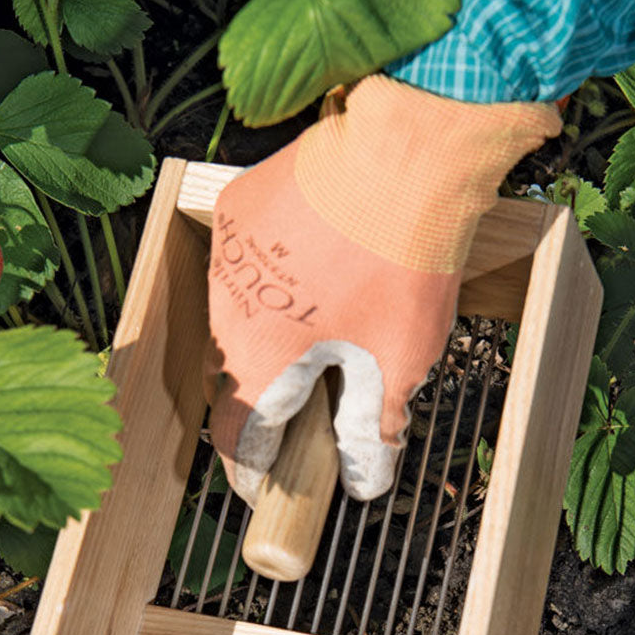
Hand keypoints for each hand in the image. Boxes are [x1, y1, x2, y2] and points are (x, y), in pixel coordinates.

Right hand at [204, 75, 560, 505]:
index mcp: (257, 355)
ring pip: (232, 320)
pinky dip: (269, 288)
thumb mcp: (399, 359)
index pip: (236, 434)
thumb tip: (368, 482)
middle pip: (229, 379)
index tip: (265, 489)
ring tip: (312, 351)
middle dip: (258, 408)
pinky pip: (244, 266)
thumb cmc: (403, 256)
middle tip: (296, 425)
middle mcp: (226, 306)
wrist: (408, 146)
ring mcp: (230, 251)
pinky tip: (313, 284)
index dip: (251, 471)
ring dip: (261, 345)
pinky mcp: (242, 205)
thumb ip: (373, 429)